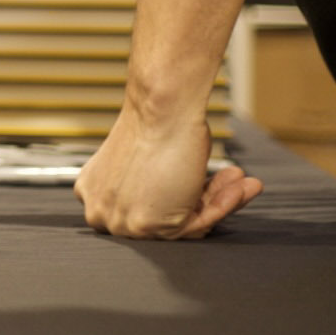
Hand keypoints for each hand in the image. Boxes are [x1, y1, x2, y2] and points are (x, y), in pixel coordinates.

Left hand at [74, 103, 262, 238]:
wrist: (161, 107)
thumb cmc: (157, 123)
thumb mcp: (151, 163)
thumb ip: (155, 189)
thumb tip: (182, 199)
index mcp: (94, 191)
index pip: (143, 212)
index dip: (182, 200)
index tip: (206, 188)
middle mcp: (101, 210)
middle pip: (163, 221)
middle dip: (206, 200)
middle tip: (232, 185)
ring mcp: (120, 221)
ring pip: (181, 226)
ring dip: (220, 201)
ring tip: (241, 183)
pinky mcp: (144, 225)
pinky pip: (194, 227)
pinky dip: (221, 206)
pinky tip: (238, 188)